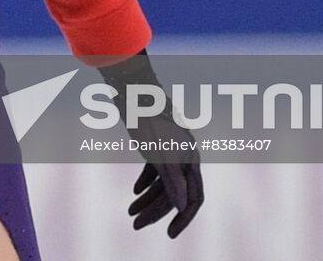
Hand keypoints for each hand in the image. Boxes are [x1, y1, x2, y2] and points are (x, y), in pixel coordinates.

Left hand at [98, 51, 204, 237]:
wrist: (133, 89)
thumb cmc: (147, 119)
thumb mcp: (158, 153)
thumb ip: (172, 179)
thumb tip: (182, 205)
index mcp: (191, 159)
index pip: (193, 198)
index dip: (183, 219)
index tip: (168, 234)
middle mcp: (185, 156)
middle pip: (174, 193)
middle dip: (155, 211)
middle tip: (135, 225)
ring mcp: (171, 150)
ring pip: (163, 183)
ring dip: (147, 199)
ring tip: (129, 214)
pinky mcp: (157, 144)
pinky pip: (155, 171)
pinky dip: (145, 183)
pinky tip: (134, 193)